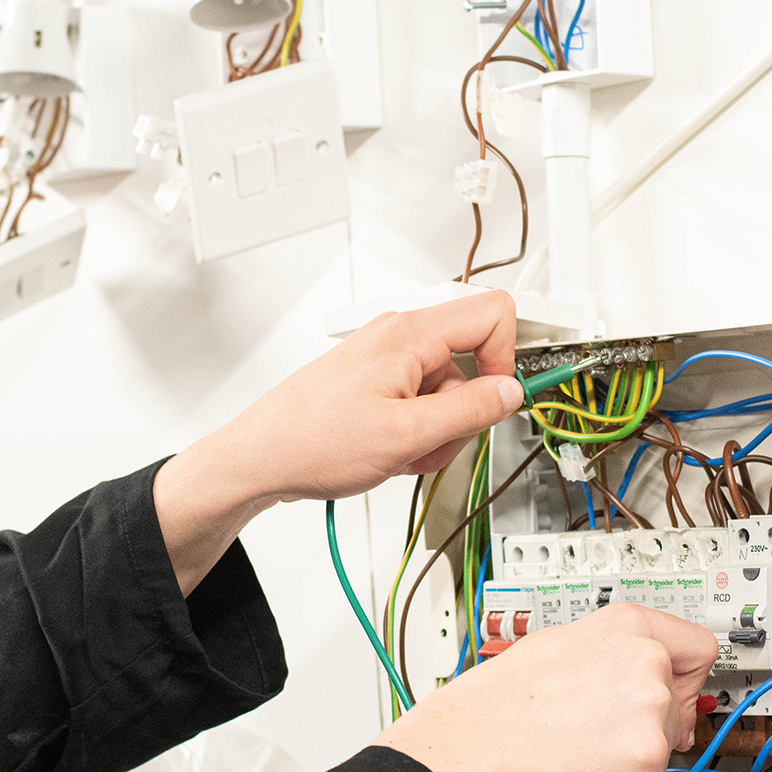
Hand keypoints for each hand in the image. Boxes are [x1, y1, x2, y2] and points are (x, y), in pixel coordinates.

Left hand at [152, 291, 523, 593]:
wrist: (261, 458)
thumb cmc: (312, 440)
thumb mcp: (405, 435)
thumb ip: (469, 412)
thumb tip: (511, 392)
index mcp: (410, 334)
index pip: (494, 314)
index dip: (506, 358)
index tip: (495, 400)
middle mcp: (399, 336)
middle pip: (472, 361)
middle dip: (462, 412)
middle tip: (430, 439)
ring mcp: (386, 359)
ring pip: (447, 390)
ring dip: (435, 431)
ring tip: (398, 450)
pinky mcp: (376, 382)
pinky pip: (419, 402)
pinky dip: (414, 432)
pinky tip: (387, 450)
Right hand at [373, 604, 717, 771]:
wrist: (480, 744)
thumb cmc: (504, 699)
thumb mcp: (560, 643)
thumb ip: (614, 654)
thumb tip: (645, 678)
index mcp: (627, 625)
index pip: (699, 646)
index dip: (686, 671)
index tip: (681, 686)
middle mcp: (648, 662)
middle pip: (682, 698)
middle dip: (655, 715)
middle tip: (604, 723)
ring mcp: (652, 711)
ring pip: (664, 738)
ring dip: (633, 747)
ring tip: (581, 741)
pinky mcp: (648, 760)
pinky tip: (582, 764)